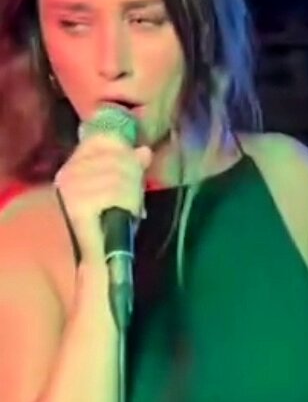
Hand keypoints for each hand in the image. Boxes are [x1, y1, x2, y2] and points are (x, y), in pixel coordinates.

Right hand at [54, 136, 151, 265]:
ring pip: (122, 174)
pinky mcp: (79, 204)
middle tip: (134, 199)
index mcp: (74, 166)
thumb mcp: (121, 192)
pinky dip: (131, 203)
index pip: (104, 139)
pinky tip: (129, 215)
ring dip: (134, 193)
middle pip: (118, 154)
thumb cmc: (110, 227)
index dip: (126, 150)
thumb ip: (130, 169)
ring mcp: (72, 188)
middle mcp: (69, 173)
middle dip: (135, 176)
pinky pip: (118, 191)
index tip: (134, 169)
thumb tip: (144, 150)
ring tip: (131, 209)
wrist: (99, 262)